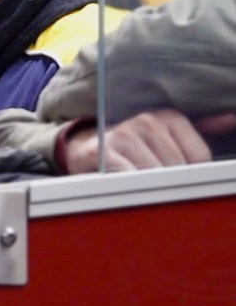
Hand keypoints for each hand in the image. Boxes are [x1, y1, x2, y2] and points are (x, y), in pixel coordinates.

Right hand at [64, 109, 235, 173]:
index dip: (188, 176)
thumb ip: (199, 129)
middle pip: (179, 170)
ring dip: (147, 189)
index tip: (172, 178)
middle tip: (153, 186)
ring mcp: (124, 134)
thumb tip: (230, 119)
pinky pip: (130, 179)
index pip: (199, 158)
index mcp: (168, 116)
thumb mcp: (164, 134)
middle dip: (168, 185)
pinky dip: (130, 189)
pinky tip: (125, 188)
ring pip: (156, 177)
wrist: (83, 148)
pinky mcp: (104, 152)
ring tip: (137, 186)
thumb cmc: (130, 147)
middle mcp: (147, 120)